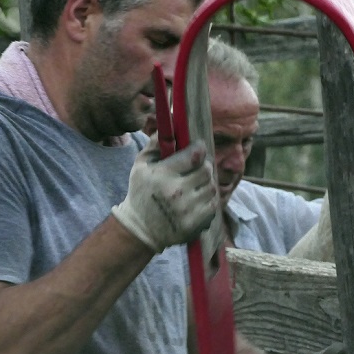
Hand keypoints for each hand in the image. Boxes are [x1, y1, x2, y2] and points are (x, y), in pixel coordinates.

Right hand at [112, 136, 216, 251]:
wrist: (140, 230)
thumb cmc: (141, 194)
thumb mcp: (140, 166)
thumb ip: (155, 145)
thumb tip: (171, 123)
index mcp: (163, 175)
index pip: (194, 155)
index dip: (199, 148)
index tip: (198, 148)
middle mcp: (177, 192)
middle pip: (206, 170)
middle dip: (203, 166)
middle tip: (197, 168)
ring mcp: (188, 210)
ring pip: (212, 188)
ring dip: (206, 184)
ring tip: (195, 186)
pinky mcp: (195, 224)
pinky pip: (213, 206)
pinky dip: (208, 202)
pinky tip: (197, 201)